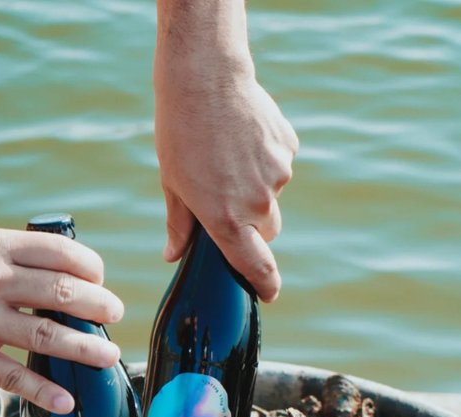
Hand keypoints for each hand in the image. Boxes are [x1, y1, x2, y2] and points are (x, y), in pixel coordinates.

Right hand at [0, 228, 122, 413]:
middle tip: (114, 313)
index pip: (59, 254)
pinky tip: (66, 400)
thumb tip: (65, 275)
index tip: (99, 279)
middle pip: (63, 294)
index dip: (90, 267)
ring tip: (109, 356)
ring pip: (47, 337)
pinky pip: (14, 378)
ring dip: (87, 349)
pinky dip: (44, 392)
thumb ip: (11, 257)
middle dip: (99, 306)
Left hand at [155, 49, 297, 301]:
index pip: (255, 265)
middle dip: (252, 223)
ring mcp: (277, 175)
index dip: (264, 283)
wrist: (205, 78)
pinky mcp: (288, 148)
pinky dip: (264, 158)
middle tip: (226, 197)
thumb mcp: (173, 183)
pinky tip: (242, 137)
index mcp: (225, 218)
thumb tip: (174, 255)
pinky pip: (280, 164)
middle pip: (267, 229)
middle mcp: (257, 202)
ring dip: (256, 185)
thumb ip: (180, 225)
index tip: (269, 294)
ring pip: (272, 194)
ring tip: (228, 155)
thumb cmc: (180, 132)